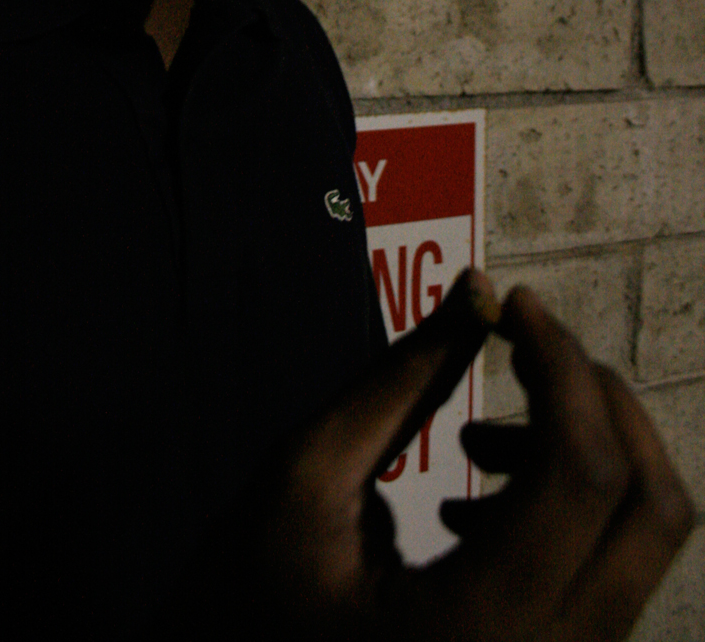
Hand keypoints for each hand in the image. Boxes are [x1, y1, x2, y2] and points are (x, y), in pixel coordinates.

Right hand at [237, 271, 693, 640]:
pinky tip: (481, 495)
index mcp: (479, 628)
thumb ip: (400, 381)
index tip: (514, 305)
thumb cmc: (245, 600)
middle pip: (653, 510)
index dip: (561, 365)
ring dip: (585, 447)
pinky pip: (614, 569)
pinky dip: (574, 500)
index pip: (581, 475)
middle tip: (523, 345)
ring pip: (645, 538)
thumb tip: (478, 290)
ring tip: (479, 436)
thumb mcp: (305, 478)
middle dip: (598, 398)